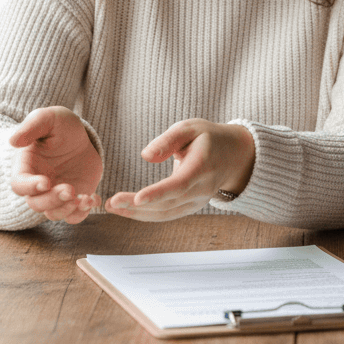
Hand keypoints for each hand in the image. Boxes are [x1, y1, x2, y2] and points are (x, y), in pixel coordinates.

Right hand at [8, 106, 102, 223]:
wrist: (79, 136)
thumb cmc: (58, 126)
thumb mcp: (48, 118)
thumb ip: (32, 126)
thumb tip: (13, 141)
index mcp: (25, 168)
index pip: (19, 184)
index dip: (29, 186)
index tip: (45, 182)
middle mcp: (37, 186)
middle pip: (36, 204)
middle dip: (52, 200)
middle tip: (70, 190)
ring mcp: (55, 195)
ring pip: (54, 213)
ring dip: (67, 210)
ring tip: (84, 198)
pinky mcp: (73, 199)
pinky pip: (74, 215)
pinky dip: (82, 213)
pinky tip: (93, 199)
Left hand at [104, 119, 255, 222]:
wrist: (232, 155)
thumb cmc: (207, 138)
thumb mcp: (189, 128)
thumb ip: (168, 140)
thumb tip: (145, 156)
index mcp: (203, 165)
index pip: (180, 184)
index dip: (159, 193)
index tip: (137, 198)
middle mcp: (202, 188)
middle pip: (168, 203)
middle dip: (138, 206)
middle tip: (111, 202)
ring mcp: (198, 201)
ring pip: (165, 213)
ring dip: (137, 213)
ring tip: (111, 207)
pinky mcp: (190, 206)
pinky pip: (166, 215)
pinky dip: (144, 214)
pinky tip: (125, 210)